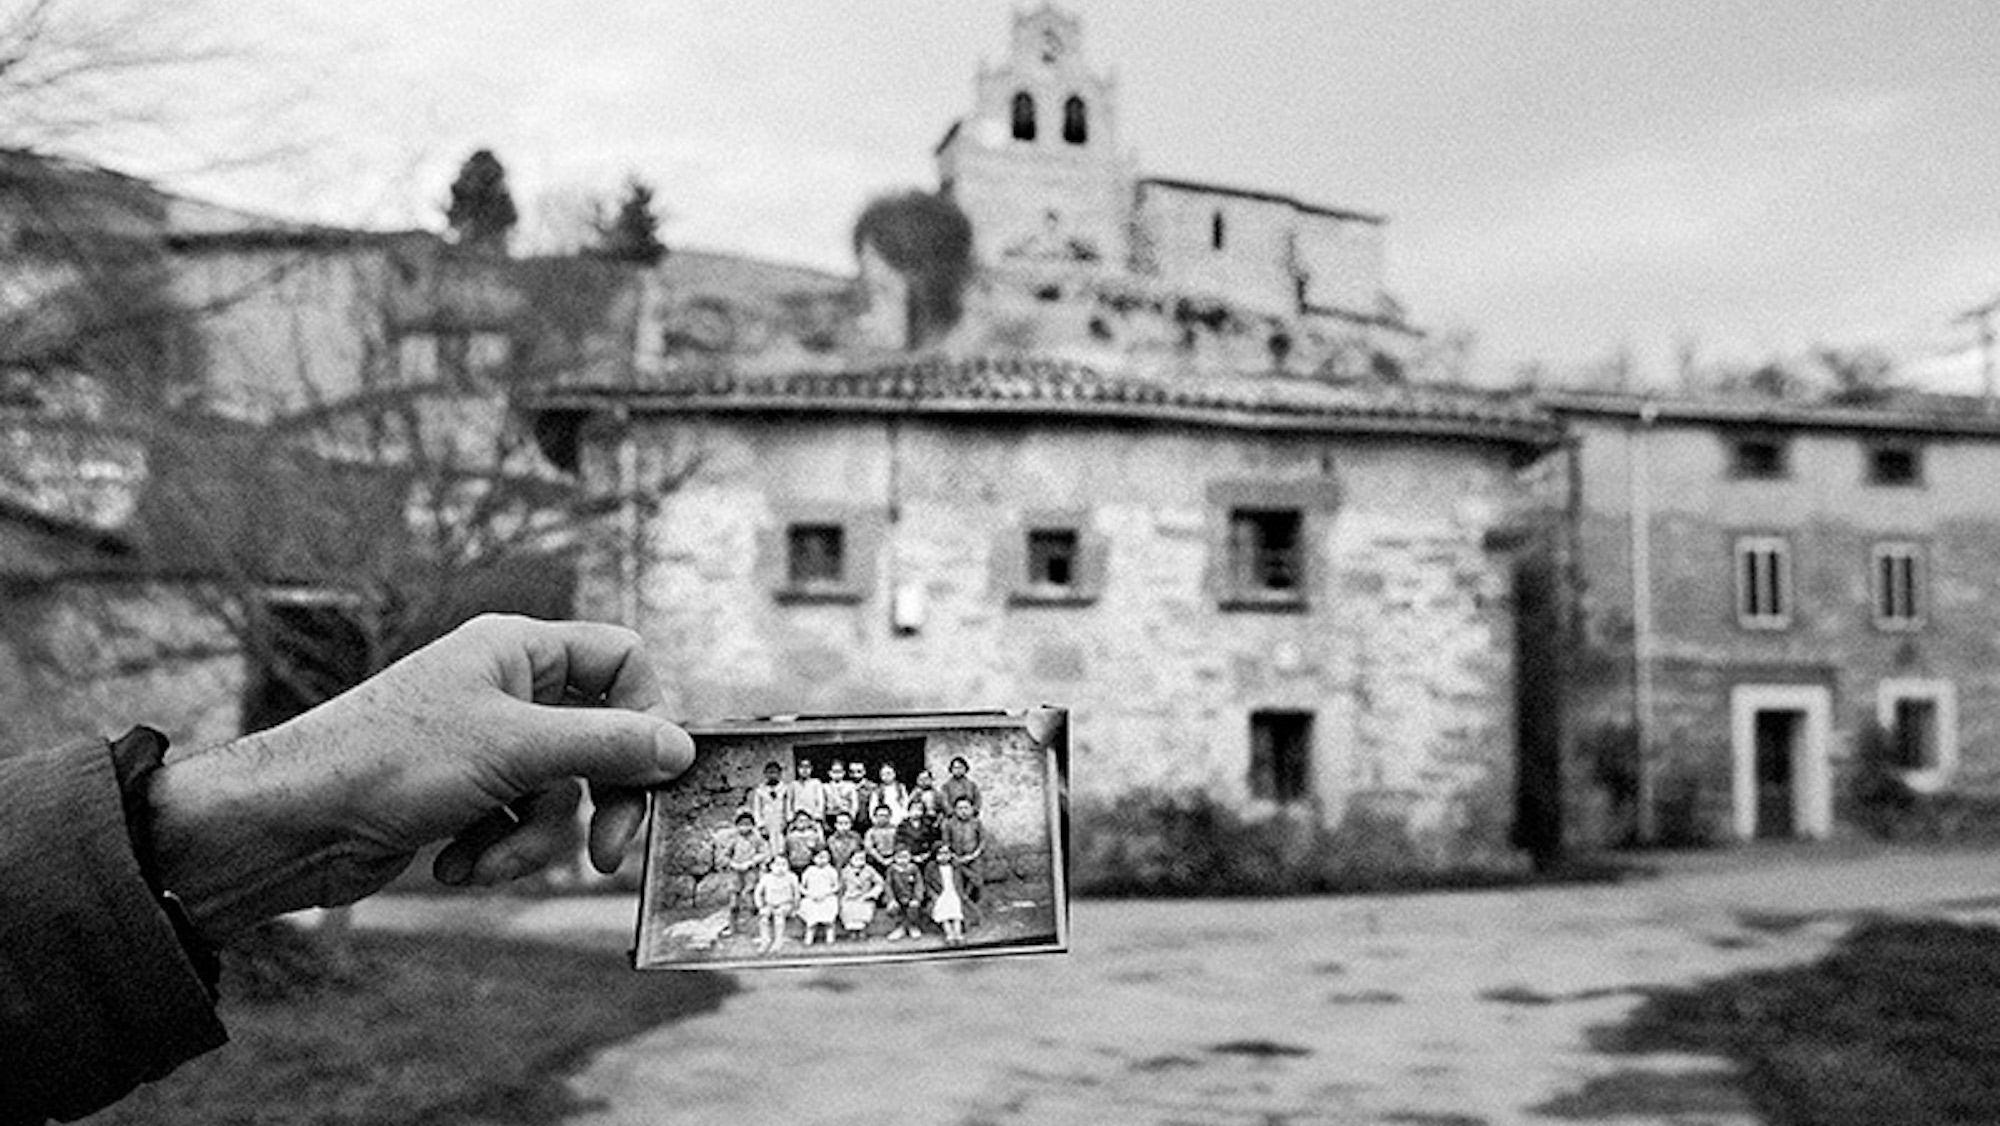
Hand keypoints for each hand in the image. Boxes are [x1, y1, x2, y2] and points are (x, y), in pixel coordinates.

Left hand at [150, 615, 693, 939]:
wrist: (290, 826)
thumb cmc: (387, 761)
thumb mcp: (514, 750)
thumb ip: (607, 746)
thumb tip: (680, 747)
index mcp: (519, 650)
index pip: (623, 661)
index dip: (645, 715)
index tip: (649, 772)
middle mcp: (507, 689)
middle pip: (601, 740)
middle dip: (597, 803)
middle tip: (608, 852)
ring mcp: (486, 745)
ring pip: (561, 795)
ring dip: (529, 839)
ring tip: (482, 858)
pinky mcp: (465, 796)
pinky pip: (519, 824)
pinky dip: (495, 850)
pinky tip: (453, 864)